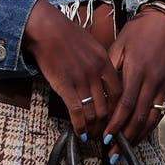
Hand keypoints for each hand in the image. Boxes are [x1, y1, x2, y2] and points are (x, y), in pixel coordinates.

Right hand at [23, 0, 121, 139]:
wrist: (46, 28)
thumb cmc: (65, 34)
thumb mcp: (90, 44)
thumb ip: (99, 62)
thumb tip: (102, 78)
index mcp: (104, 61)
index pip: (118, 92)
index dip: (118, 110)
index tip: (115, 119)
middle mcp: (95, 72)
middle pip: (107, 106)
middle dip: (106, 125)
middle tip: (104, 134)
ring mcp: (80, 79)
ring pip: (93, 112)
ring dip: (93, 129)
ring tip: (92, 136)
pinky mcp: (64, 85)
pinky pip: (76, 111)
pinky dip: (79, 126)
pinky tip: (79, 133)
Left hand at [103, 8, 164, 159]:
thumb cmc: (138, 32)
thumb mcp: (120, 44)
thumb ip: (111, 67)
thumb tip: (99, 89)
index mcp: (137, 70)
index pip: (125, 104)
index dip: (115, 124)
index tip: (104, 138)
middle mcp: (152, 81)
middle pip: (137, 117)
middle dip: (123, 138)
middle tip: (111, 153)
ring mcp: (163, 86)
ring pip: (151, 119)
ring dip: (137, 138)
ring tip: (124, 151)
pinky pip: (160, 113)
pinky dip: (149, 128)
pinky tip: (139, 136)